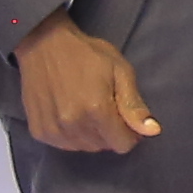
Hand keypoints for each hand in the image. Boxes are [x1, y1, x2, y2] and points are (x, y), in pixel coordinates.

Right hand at [17, 21, 160, 153]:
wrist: (44, 45)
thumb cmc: (87, 54)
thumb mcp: (120, 71)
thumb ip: (134, 105)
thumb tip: (153, 131)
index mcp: (96, 110)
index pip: (122, 144)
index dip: (130, 133)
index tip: (126, 117)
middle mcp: (73, 125)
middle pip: (103, 146)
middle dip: (110, 132)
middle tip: (105, 107)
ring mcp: (53, 130)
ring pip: (84, 147)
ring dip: (91, 134)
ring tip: (87, 108)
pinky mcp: (38, 131)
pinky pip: (64, 145)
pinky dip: (71, 135)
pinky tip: (70, 113)